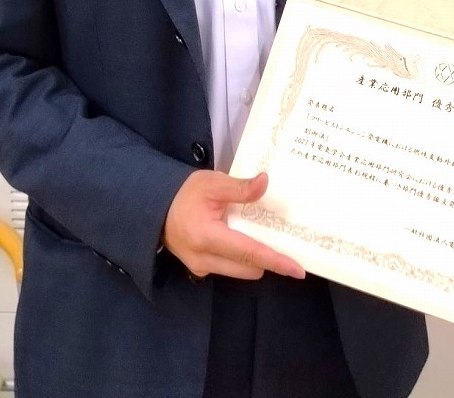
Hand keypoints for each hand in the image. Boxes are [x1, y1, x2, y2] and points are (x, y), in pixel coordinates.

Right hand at [162, 170, 305, 280]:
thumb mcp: (212, 183)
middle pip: (249, 267)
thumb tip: (265, 183)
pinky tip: (240, 237)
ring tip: (256, 233)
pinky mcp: (200, 270)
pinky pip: (229, 268)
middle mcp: (205, 260)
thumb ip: (240, 187)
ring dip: (253, 258)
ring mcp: (201, 268)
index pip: (249, 253)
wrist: (155, 208)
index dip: (275, 261)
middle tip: (278, 237)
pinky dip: (240, 257)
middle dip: (266, 257)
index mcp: (208, 237)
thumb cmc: (184, 193)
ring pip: (241, 271)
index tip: (298, 270)